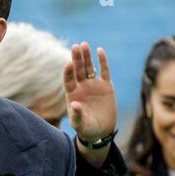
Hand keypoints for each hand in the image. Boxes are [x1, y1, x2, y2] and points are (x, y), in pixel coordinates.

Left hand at [63, 42, 115, 161]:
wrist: (101, 131)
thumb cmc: (86, 129)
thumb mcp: (80, 124)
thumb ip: (77, 115)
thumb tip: (74, 104)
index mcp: (72, 94)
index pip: (68, 80)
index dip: (68, 72)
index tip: (68, 64)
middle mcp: (82, 87)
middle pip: (78, 70)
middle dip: (77, 59)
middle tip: (76, 46)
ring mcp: (94, 85)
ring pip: (89, 68)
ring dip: (87, 57)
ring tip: (84, 44)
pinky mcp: (106, 86)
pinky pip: (104, 71)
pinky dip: (103, 61)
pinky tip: (100, 51)